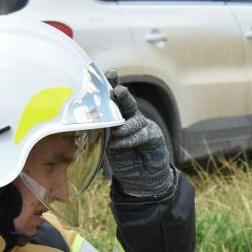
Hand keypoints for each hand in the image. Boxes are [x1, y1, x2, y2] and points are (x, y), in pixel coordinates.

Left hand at [104, 71, 172, 198]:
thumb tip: (97, 121)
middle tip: (118, 91)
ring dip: (123, 128)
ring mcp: (144, 125)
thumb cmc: (122, 159)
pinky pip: (141, 134)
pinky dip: (130, 139)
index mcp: (118, 116)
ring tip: (114, 135)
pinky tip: (119, 142)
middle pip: (127, 102)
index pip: (114, 99)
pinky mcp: (154, 135)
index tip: (109, 73)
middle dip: (122, 95)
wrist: (140, 179)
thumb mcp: (108, 144)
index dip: (112, 84)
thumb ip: (105, 130)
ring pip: (134, 120)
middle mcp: (131, 117)